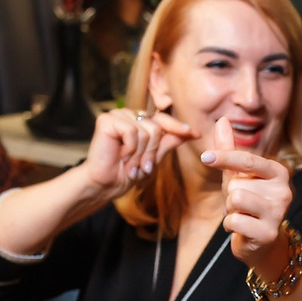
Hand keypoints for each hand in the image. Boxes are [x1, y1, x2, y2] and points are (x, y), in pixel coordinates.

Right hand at [79, 108, 194, 198]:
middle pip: (156, 128)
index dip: (178, 128)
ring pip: (146, 131)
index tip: (196, 134)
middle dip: (151, 152)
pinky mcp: (107, 120)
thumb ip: (168, 143)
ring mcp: (118, 116)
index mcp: (140, 122)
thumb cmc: (126, 173)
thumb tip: (191, 133)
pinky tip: (120, 156)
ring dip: (140, 154)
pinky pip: (132, 132)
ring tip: (129, 164)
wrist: (105, 184)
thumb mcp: (153, 158)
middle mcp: (129, 115)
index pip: (163, 120)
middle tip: (141, 167)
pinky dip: (129, 149)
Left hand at [201, 118, 294, 274]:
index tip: (205, 157)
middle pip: (237, 183)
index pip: (249, 160)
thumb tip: (222, 120)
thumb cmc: (248, 204)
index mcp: (279, 173)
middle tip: (240, 205)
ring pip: (236, 199)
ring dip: (229, 210)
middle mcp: (284, 191)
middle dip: (229, 195)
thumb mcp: (237, 176)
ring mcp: (279, 213)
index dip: (225, 157)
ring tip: (241, 215)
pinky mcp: (269, 233)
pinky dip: (230, 226)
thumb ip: (230, 149)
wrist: (260, 243)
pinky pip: (235, 221)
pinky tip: (242, 229)